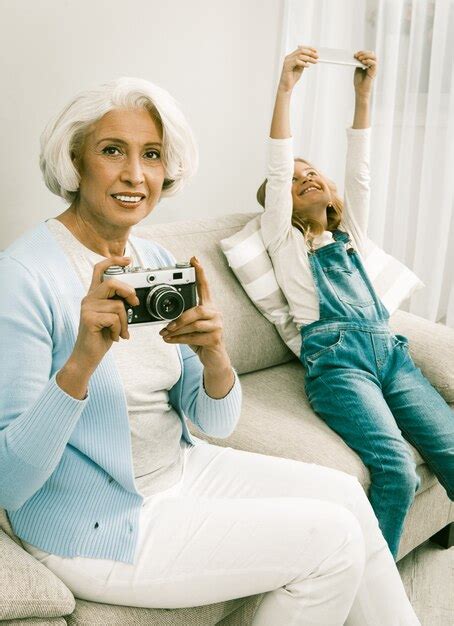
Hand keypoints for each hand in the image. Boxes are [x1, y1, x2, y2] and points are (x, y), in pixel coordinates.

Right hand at [71, 256, 138, 373]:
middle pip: (112, 283)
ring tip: (120, 332)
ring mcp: (87, 308)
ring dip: (124, 322)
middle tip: (134, 304)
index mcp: (94, 295)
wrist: (87, 356)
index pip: (99, 270)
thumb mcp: (111, 317)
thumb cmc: (100, 337)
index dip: (113, 261)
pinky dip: (119, 330)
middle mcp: (89, 299)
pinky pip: (114, 319)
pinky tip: (114, 337)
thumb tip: (133, 299)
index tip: (128, 259)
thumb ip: (117, 305)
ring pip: (118, 306)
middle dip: (128, 292)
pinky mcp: (88, 318)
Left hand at [159, 256, 228, 368]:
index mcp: (209, 306)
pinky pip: (195, 337)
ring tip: (165, 334)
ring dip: (177, 330)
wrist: (213, 359)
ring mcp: (218, 326)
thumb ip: (183, 318)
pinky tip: (170, 340)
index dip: (200, 273)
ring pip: (195, 324)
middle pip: (198, 310)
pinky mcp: (215, 339)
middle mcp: (215, 313)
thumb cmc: (200, 340)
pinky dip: (179, 339)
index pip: (205, 287)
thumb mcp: (190, 326)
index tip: (194, 259)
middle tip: (167, 326)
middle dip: (180, 318)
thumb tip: (164, 319)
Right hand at [278, 46, 317, 92]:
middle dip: (310, 53)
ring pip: (299, 55)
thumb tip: (311, 55)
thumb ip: (304, 61)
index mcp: (291, 57)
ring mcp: (287, 61)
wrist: (287, 86)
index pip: (300, 49)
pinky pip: (296, 61)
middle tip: (317, 56)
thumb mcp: (300, 67)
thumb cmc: (293, 78)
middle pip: (301, 50)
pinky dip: (303, 63)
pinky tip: (308, 66)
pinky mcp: (287, 65)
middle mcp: (289, 57)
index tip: (316, 51)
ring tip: (315, 61)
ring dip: (309, 58)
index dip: (309, 49)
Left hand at [353, 50, 377, 96]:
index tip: (355, 54)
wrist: (360, 90)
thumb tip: (358, 55)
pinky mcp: (374, 71)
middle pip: (371, 54)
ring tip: (359, 58)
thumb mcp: (358, 69)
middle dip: (363, 53)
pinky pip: (374, 63)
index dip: (362, 53)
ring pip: (374, 57)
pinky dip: (369, 61)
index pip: (368, 54)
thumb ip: (359, 62)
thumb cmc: (359, 81)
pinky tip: (363, 61)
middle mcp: (373, 65)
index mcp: (369, 64)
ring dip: (366, 56)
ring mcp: (374, 68)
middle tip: (357, 55)